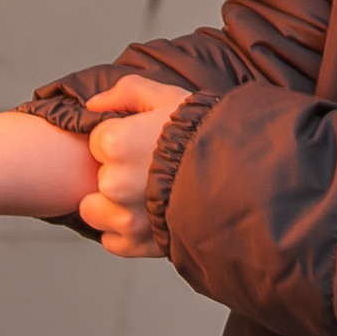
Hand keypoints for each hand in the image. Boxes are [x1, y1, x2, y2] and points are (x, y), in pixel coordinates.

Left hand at [79, 75, 191, 257]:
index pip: (97, 140)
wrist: (244, 176)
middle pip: (96, 176)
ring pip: (95, 211)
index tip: (144, 142)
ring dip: (113, 205)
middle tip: (151, 168)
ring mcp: (125, 218)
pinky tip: (149, 215)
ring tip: (147, 194)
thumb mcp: (169, 97)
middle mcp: (114, 183)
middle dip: (117, 171)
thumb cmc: (207, 132)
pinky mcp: (137, 244)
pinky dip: (125, 233)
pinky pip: (112, 241)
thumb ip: (126, 91)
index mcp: (114, 142)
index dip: (120, 138)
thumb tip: (92, 104)